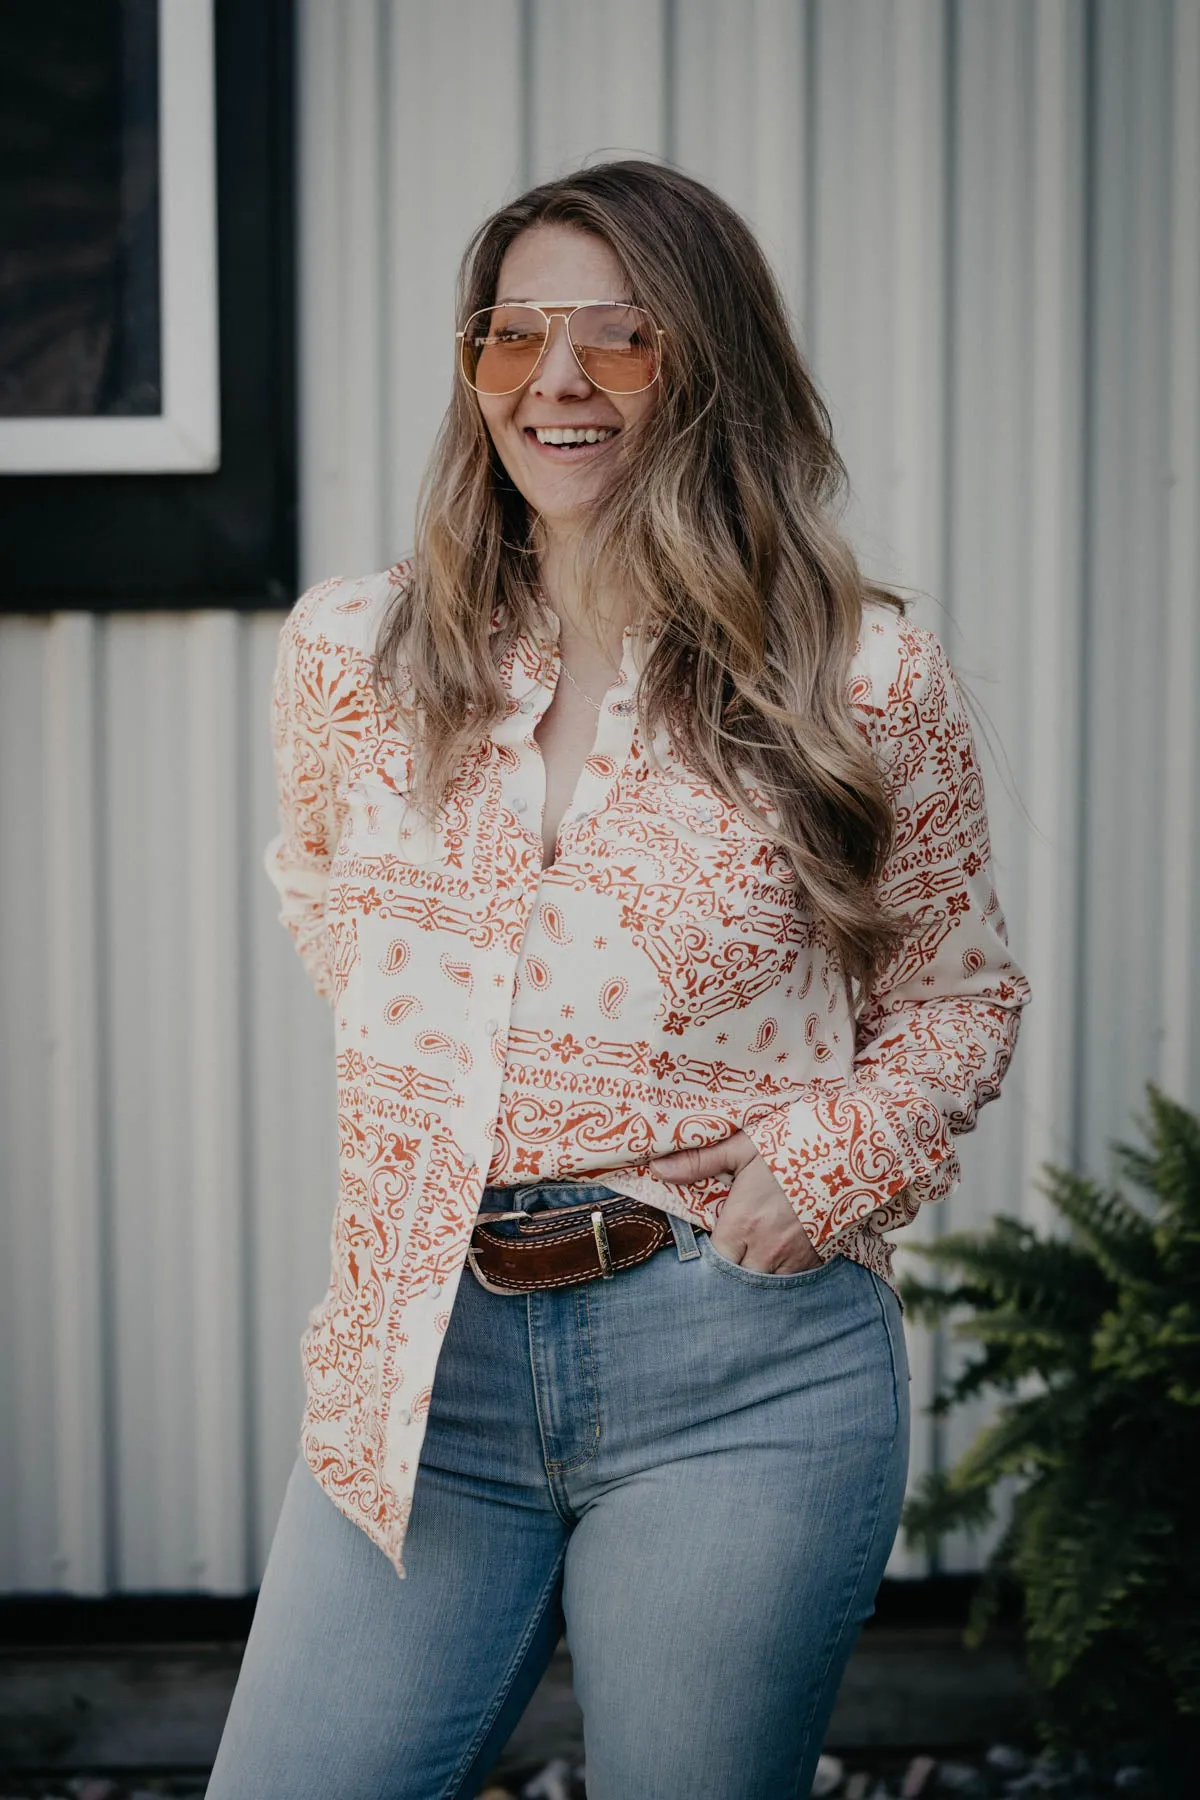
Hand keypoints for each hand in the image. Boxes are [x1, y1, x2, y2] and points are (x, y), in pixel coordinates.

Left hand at [648, 1131, 821, 1272]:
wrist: (852, 1149)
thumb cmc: (793, 1144)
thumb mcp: (744, 1146)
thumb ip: (700, 1162)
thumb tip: (658, 1170)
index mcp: (743, 1223)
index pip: (715, 1260)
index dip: (712, 1253)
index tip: (716, 1237)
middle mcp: (767, 1248)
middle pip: (738, 1277)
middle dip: (733, 1266)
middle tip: (735, 1246)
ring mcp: (795, 1257)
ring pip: (766, 1283)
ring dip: (758, 1271)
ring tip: (757, 1250)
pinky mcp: (818, 1259)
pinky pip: (793, 1279)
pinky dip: (783, 1271)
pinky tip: (781, 1251)